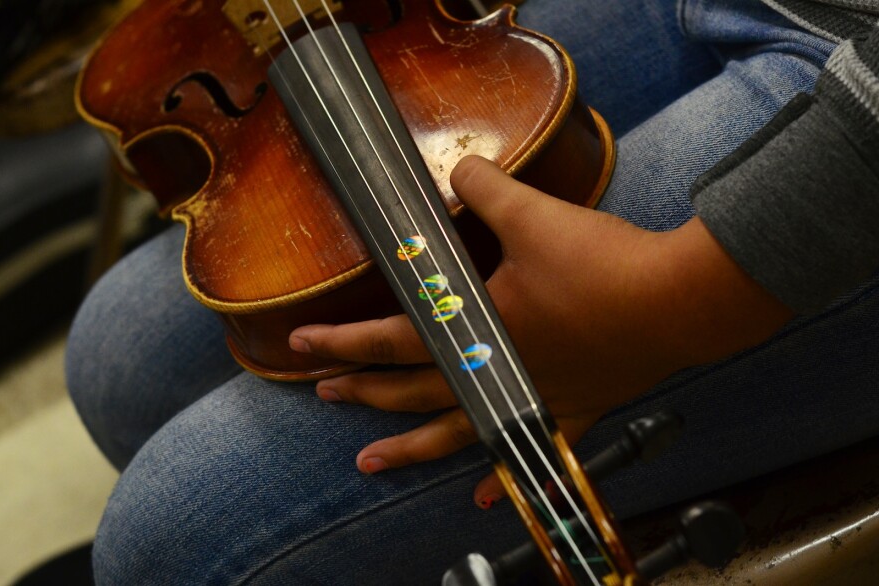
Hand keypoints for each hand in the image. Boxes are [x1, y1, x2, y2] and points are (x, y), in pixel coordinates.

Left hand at [289, 155, 791, 507]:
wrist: (677, 303)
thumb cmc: (602, 265)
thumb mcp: (534, 215)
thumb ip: (485, 188)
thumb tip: (457, 170)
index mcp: (477, 329)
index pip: (391, 338)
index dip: (342, 341)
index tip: (301, 347)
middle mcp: (493, 373)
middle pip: (411, 391)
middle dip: (362, 392)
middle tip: (324, 393)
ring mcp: (530, 398)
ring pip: (454, 433)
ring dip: (408, 449)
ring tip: (370, 464)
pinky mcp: (572, 408)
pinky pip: (529, 448)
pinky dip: (503, 478)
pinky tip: (484, 500)